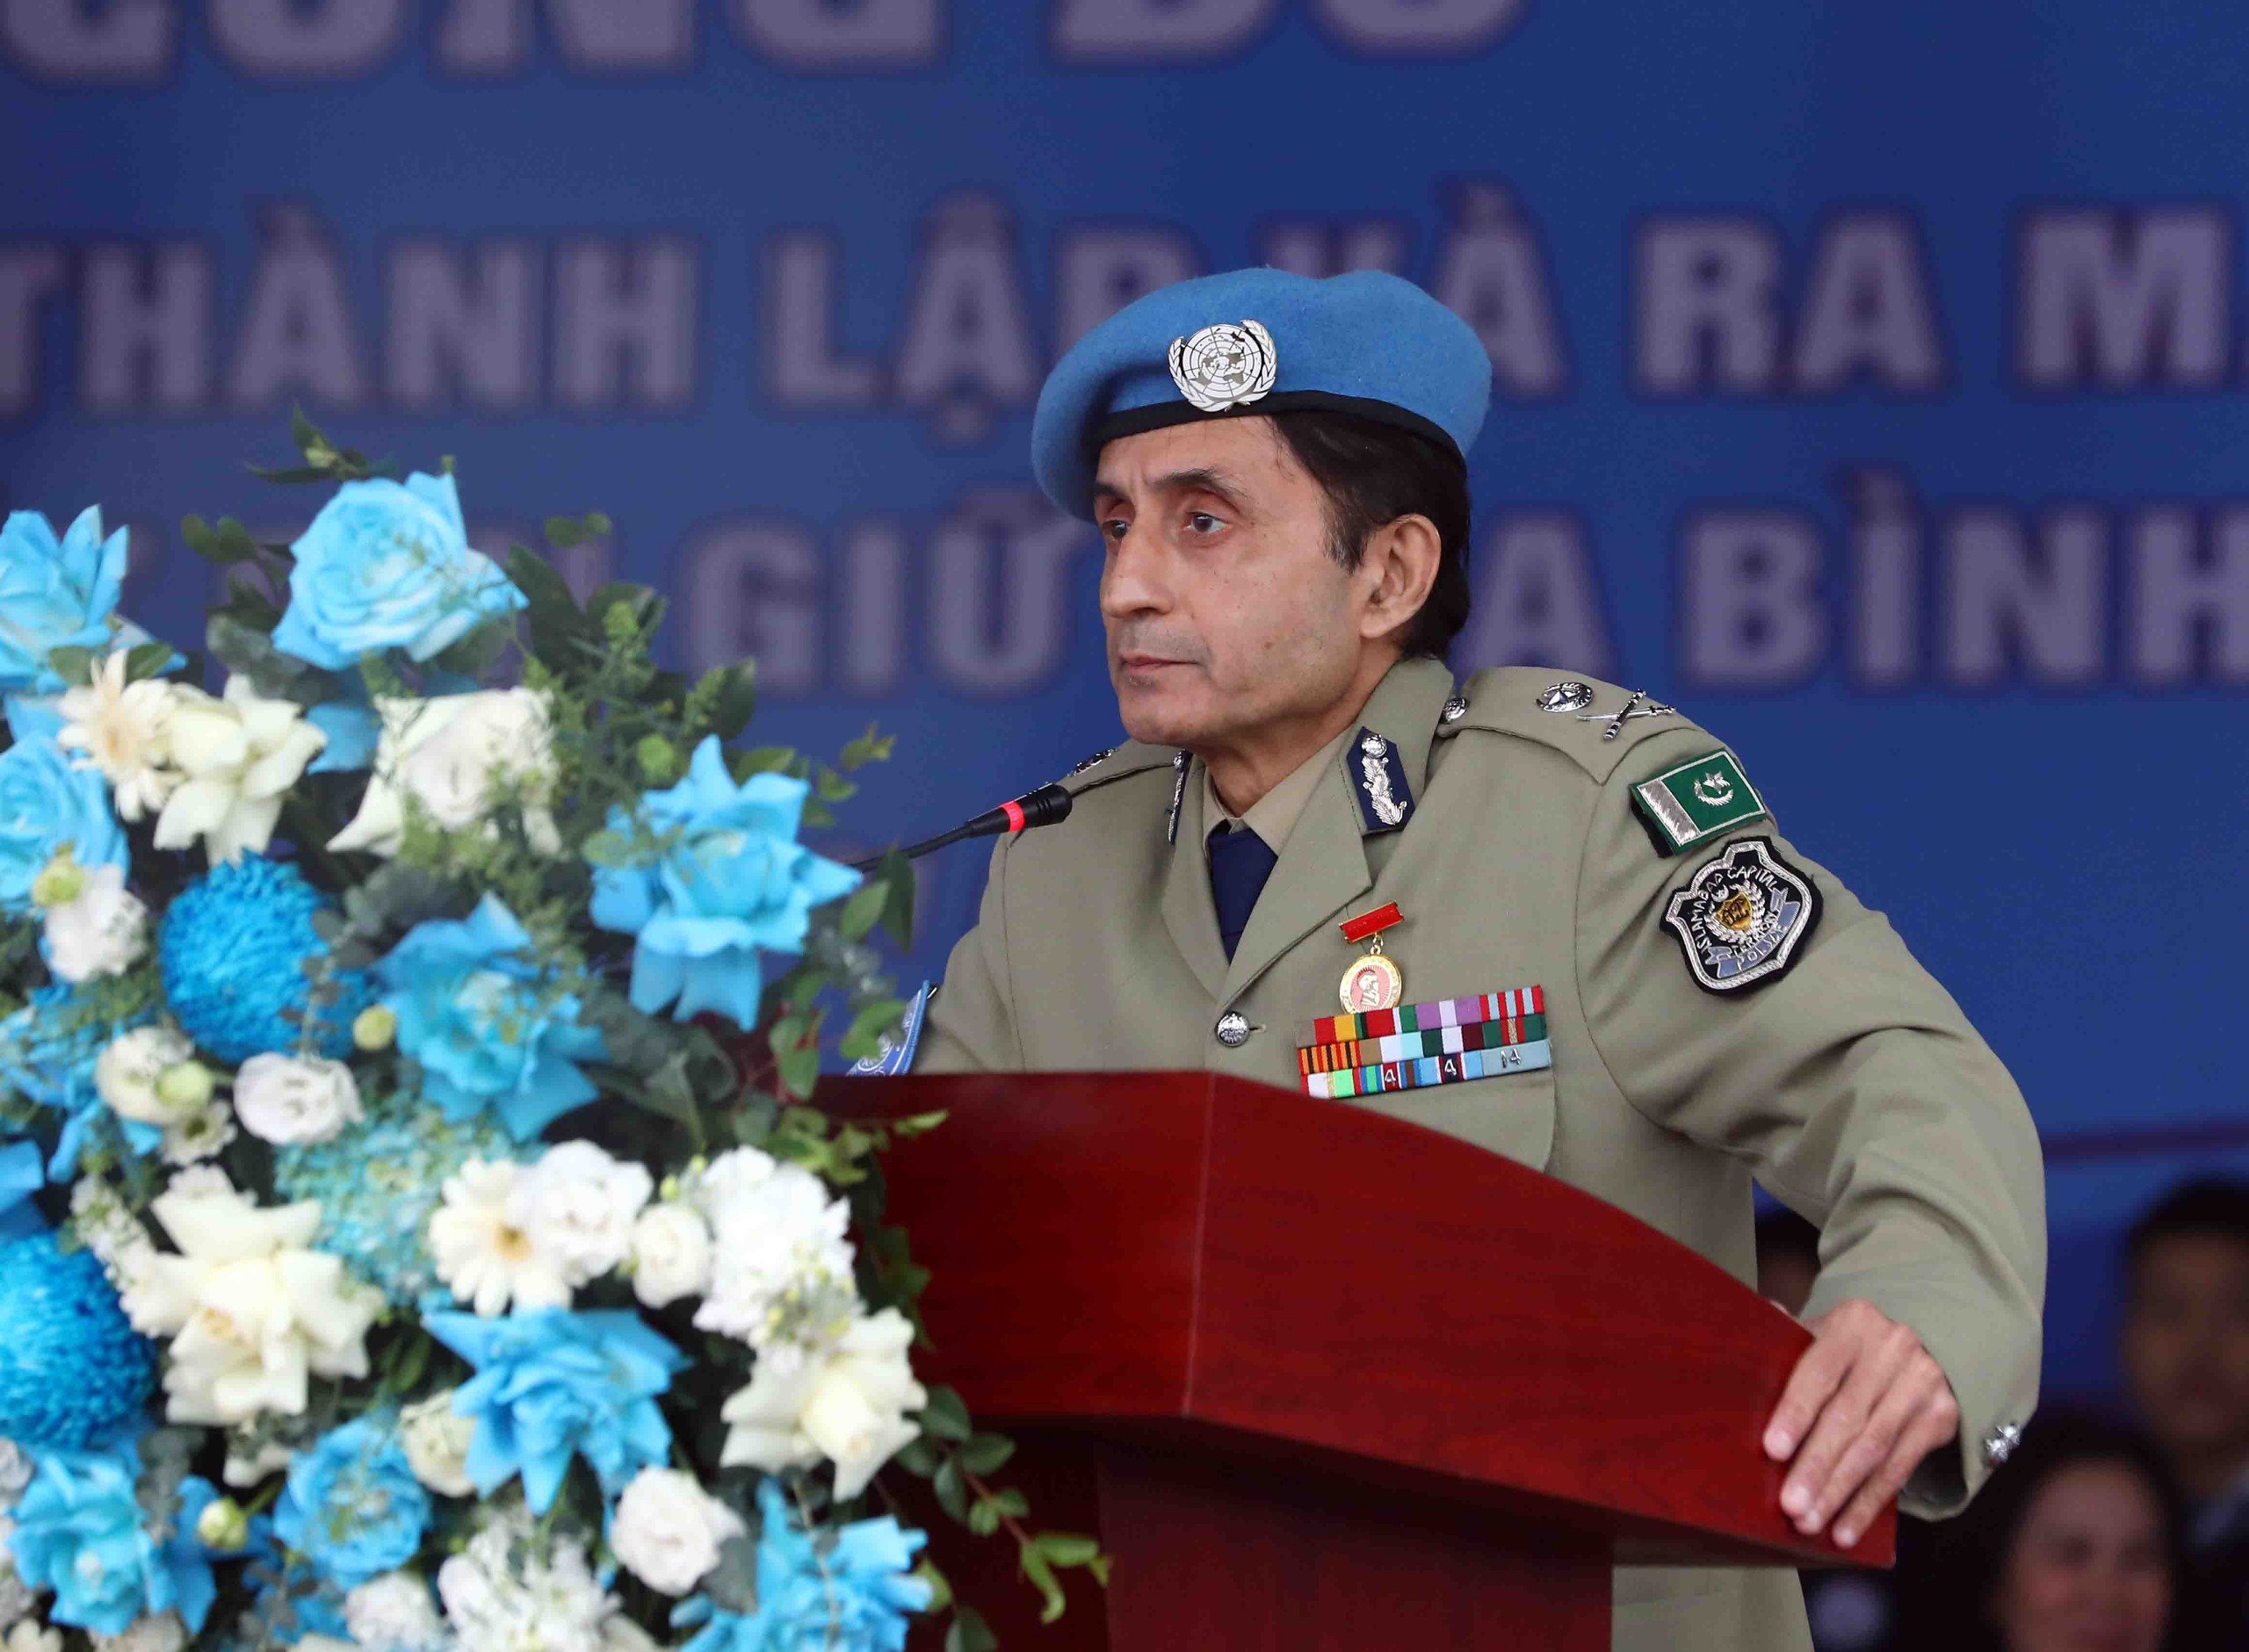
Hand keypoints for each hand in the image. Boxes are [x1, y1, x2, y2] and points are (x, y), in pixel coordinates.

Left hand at [1761, 1298, 1959, 1549]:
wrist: (1921, 1351)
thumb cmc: (1848, 1351)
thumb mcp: (1820, 1336)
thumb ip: (1784, 1341)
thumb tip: (1744, 1336)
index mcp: (1854, 1323)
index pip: (1820, 1372)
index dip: (1796, 1413)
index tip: (1773, 1450)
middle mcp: (1893, 1348)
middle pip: (1847, 1417)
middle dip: (1817, 1466)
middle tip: (1790, 1505)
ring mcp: (1922, 1383)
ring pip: (1874, 1449)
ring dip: (1839, 1492)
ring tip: (1810, 1523)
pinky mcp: (1940, 1417)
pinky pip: (1899, 1469)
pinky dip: (1868, 1503)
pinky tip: (1845, 1530)